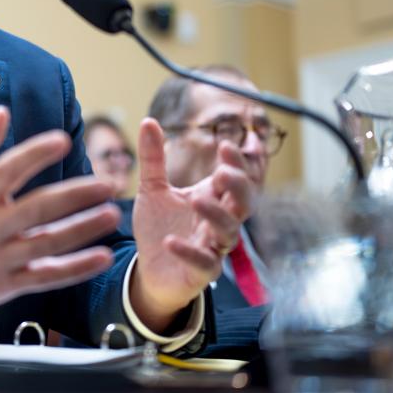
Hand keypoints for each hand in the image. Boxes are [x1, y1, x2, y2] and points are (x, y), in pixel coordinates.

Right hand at [0, 107, 121, 319]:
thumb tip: (2, 112)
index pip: (7, 170)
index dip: (35, 154)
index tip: (63, 140)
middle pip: (36, 208)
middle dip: (75, 195)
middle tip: (107, 183)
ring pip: (47, 243)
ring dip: (82, 229)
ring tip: (112, 214)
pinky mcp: (8, 285)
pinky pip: (47, 276)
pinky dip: (76, 268)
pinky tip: (103, 256)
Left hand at [129, 118, 254, 330]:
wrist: (150, 269)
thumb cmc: (159, 227)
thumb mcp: (152, 189)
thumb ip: (153, 158)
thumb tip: (148, 120)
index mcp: (212, 198)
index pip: (235, 178)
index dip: (236, 163)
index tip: (225, 146)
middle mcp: (218, 221)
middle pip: (244, 203)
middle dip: (238, 186)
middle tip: (222, 173)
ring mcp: (213, 247)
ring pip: (229, 232)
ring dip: (216, 214)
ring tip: (196, 199)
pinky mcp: (201, 271)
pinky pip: (204, 262)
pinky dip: (189, 252)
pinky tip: (171, 240)